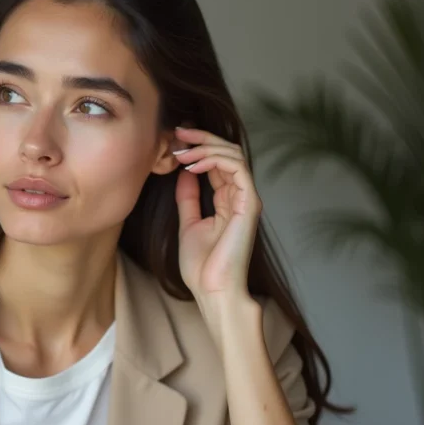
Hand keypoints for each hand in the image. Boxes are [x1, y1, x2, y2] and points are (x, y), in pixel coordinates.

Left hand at [172, 127, 262, 341]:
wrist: (212, 291)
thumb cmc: (202, 266)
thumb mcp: (188, 223)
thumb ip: (188, 198)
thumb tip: (183, 174)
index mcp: (227, 200)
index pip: (217, 161)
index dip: (197, 146)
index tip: (174, 139)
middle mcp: (239, 196)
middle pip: (227, 152)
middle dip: (202, 138)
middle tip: (177, 133)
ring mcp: (246, 199)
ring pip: (234, 154)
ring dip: (205, 146)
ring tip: (181, 149)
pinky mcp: (249, 204)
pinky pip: (238, 169)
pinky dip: (214, 159)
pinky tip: (193, 164)